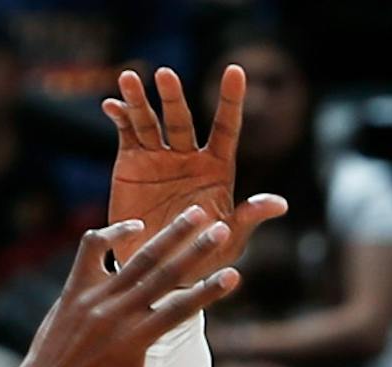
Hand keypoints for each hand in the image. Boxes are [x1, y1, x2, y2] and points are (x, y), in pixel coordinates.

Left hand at [17, 207, 244, 366]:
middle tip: (222, 228)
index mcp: (136, 340)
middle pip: (164, 275)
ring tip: (196, 213)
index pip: (181, 310)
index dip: (209, 291)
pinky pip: (92, 250)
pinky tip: (136, 228)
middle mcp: (117, 314)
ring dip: (168, 234)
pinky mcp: (74, 289)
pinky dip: (112, 234)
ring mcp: (93, 298)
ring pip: (136, 258)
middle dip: (196, 251)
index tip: (234, 274)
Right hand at [103, 67, 286, 269]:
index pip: (226, 128)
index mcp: (216, 168)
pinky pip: (126, 133)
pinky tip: (111, 105)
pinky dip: (120, 117)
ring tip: (129, 78)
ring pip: (150, 121)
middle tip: (164, 76)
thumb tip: (280, 204)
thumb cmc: (199, 257)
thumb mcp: (228, 242)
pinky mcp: (132, 162)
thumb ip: (248, 219)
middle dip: (173, 97)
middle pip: (181, 119)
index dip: (231, 100)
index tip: (234, 71)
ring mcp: (158, 156)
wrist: (155, 270)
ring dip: (139, 100)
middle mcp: (188, 156)